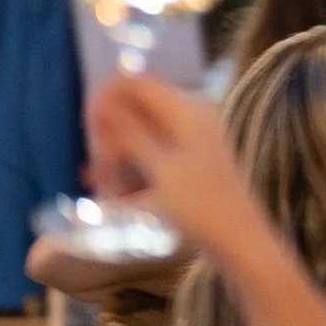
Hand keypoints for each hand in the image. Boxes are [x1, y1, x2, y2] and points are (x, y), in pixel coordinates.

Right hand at [86, 76, 270, 266]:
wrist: (239, 242)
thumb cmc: (202, 205)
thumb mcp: (162, 168)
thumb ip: (131, 132)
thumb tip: (103, 99)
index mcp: (187, 111)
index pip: (140, 83)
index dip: (109, 96)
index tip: (85, 122)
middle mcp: (189, 121)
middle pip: (138, 111)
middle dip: (110, 133)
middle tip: (94, 164)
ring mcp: (188, 145)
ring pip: (140, 138)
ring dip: (116, 157)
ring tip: (98, 185)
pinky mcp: (185, 169)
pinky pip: (150, 161)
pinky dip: (130, 174)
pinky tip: (109, 196)